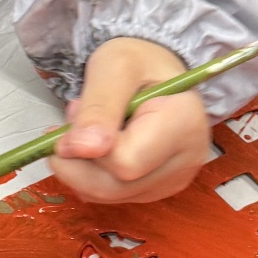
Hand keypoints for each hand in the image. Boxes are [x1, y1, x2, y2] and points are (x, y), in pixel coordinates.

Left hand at [51, 36, 209, 206]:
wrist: (156, 71)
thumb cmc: (139, 61)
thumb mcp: (114, 67)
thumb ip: (98, 107)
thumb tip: (81, 150)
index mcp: (184, 124)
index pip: (126, 162)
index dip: (87, 149)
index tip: (71, 117)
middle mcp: (186, 161)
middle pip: (116, 187)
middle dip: (77, 160)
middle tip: (71, 121)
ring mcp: (173, 180)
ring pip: (109, 195)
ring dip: (81, 166)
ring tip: (86, 127)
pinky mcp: (156, 189)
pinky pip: (111, 195)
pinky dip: (90, 173)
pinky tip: (96, 144)